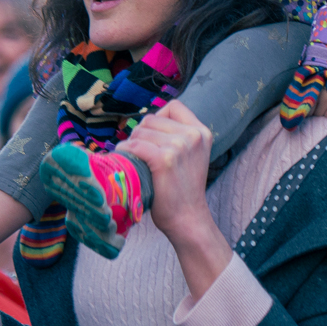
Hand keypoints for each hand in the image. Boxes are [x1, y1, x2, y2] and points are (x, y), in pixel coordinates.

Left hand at [117, 101, 213, 243]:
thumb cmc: (182, 189)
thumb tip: (146, 123)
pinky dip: (126, 151)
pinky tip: (124, 158)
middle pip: (152, 119)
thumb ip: (178, 136)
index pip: (174, 107)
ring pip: (141, 131)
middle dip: (140, 133)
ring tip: (131, 157)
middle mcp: (193, 136)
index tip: (152, 136)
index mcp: (201, 132)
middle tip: (137, 151)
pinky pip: (136, 145)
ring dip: (131, 143)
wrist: (187, 218)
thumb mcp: (191, 156)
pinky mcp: (165, 159)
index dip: (158, 118)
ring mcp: (180, 146)